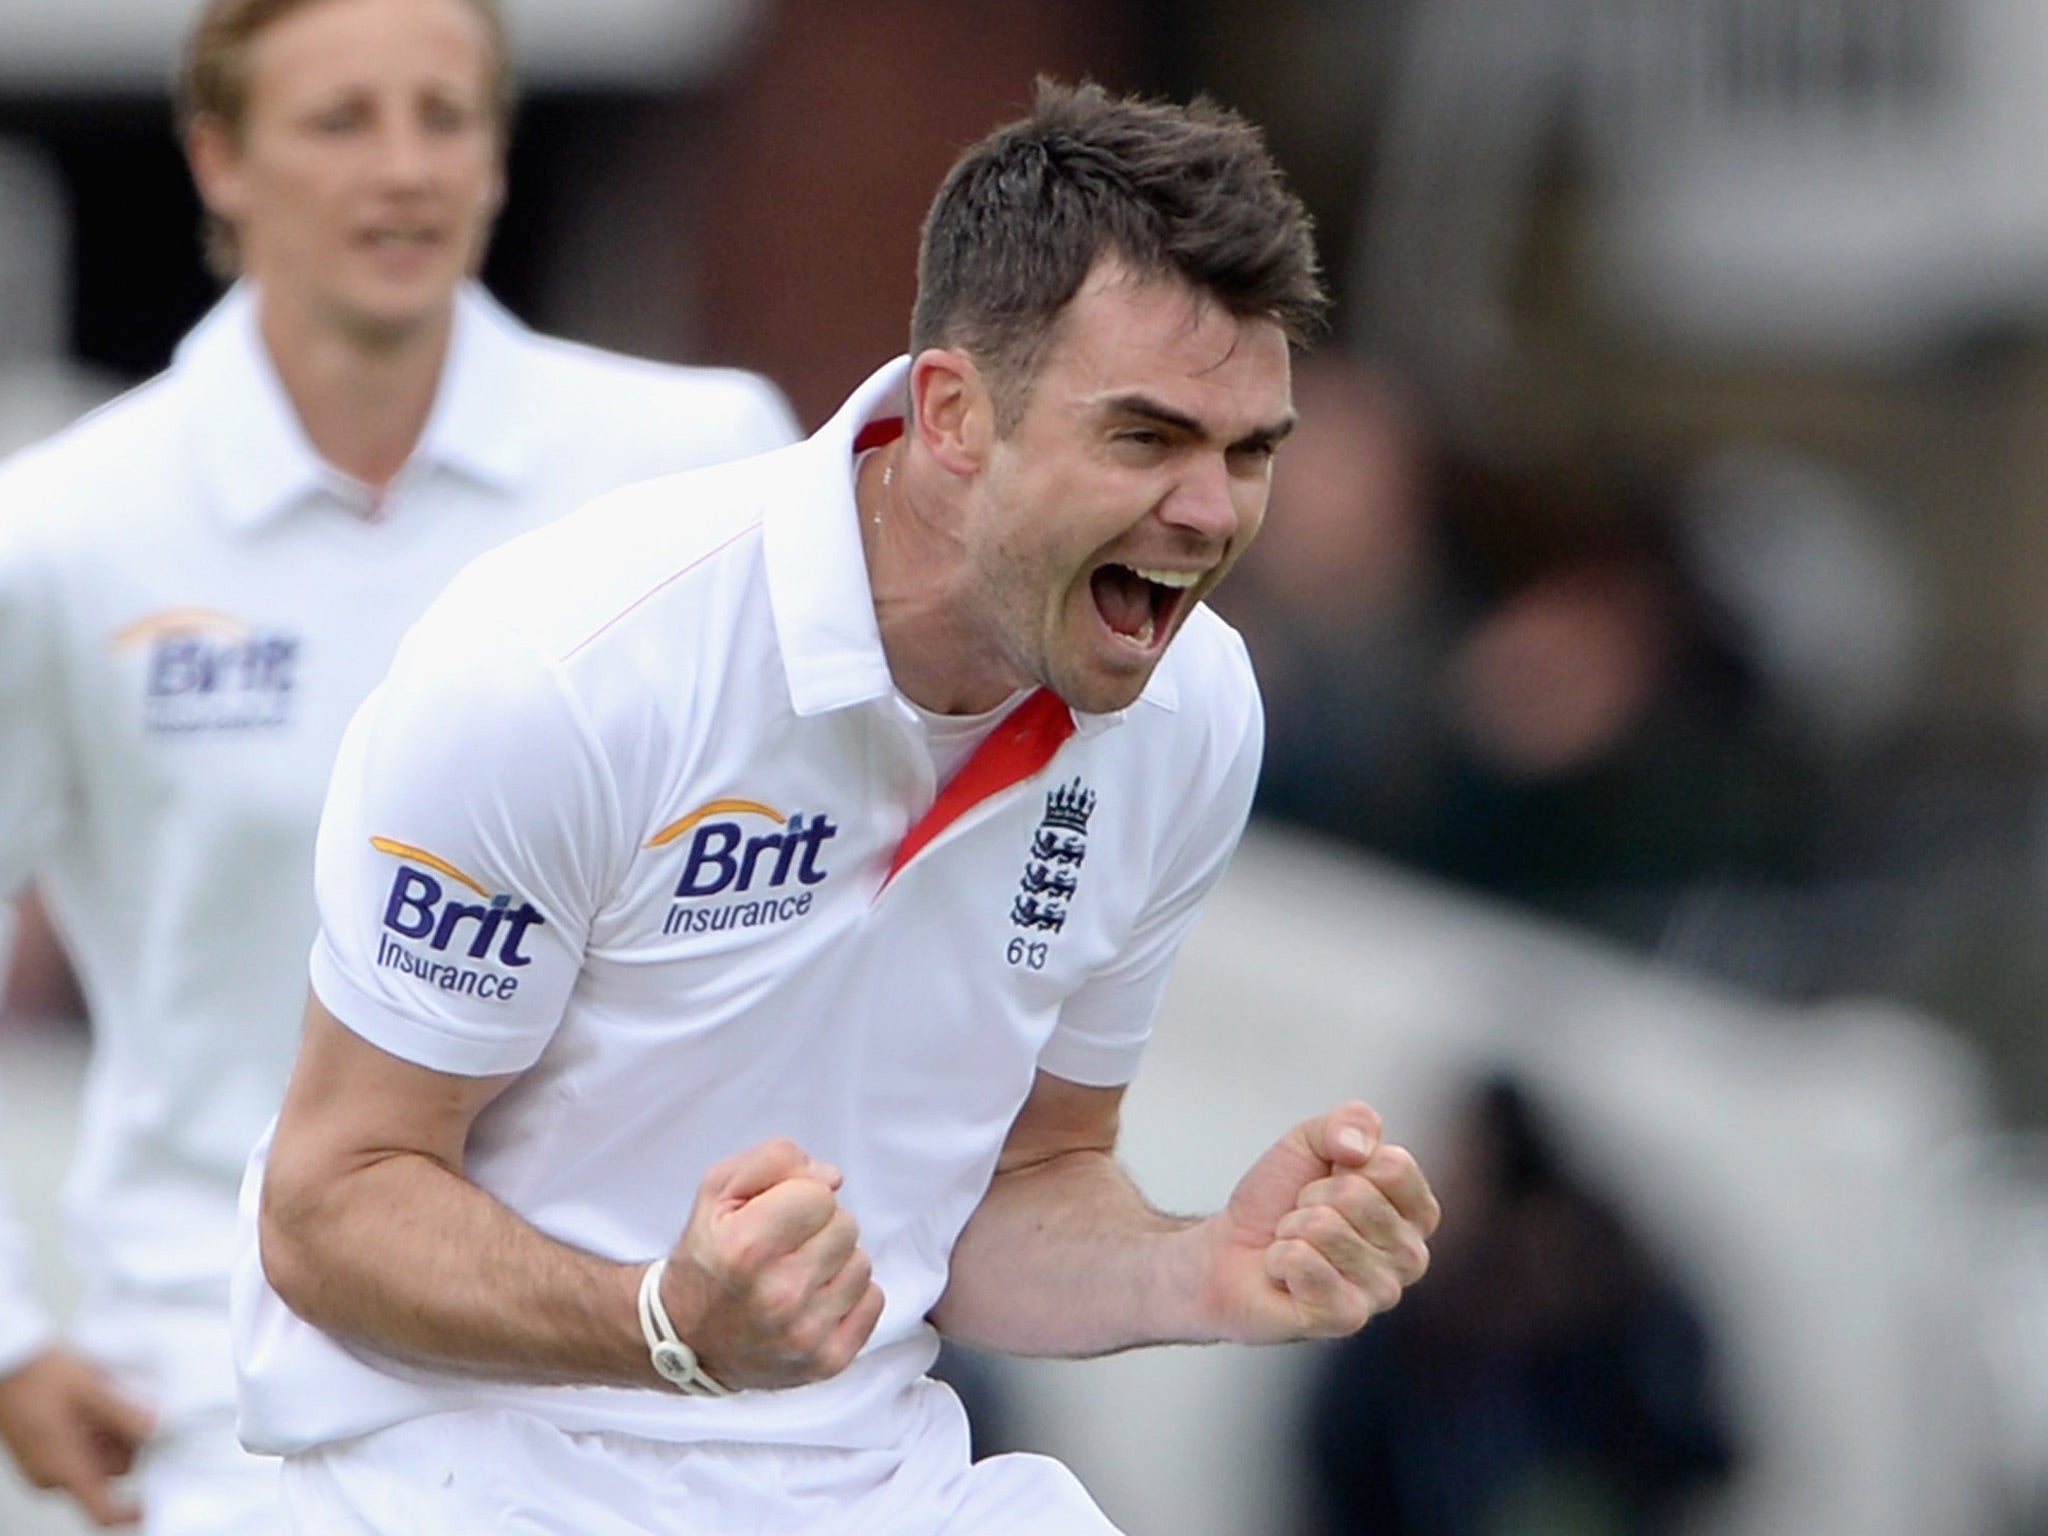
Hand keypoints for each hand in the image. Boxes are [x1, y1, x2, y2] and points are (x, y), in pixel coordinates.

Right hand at [0, 1346, 153, 1526]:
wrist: (7, 1363)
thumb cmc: (38, 1376)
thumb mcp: (89, 1389)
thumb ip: (123, 1413)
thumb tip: (154, 1429)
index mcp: (64, 1468)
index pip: (103, 1509)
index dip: (131, 1510)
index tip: (155, 1496)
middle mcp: (52, 1475)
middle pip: (108, 1474)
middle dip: (126, 1445)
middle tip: (129, 1409)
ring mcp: (46, 1464)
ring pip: (96, 1460)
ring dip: (110, 1436)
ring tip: (104, 1401)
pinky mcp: (43, 1452)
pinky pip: (78, 1451)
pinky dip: (93, 1433)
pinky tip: (91, 1405)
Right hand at [660, 1138, 884, 1390]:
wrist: (686, 1340)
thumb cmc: (708, 1259)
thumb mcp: (718, 1191)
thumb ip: (774, 1161)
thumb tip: (831, 1178)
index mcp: (746, 1248)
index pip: (821, 1194)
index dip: (800, 1196)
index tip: (776, 1215)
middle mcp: (778, 1296)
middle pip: (846, 1226)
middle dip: (819, 1228)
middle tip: (785, 1248)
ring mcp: (805, 1334)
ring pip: (862, 1264)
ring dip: (835, 1263)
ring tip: (797, 1275)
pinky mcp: (826, 1361)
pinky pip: (874, 1301)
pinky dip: (850, 1297)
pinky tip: (815, 1301)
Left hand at [1202, 1101, 1438, 1342]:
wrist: (1229, 1249)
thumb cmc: (1279, 1199)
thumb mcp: (1310, 1140)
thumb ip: (1348, 1122)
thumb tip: (1360, 1148)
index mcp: (1415, 1211)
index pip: (1394, 1166)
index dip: (1344, 1161)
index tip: (1328, 1179)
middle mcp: (1411, 1256)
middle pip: (1356, 1195)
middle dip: (1311, 1198)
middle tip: (1301, 1218)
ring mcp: (1382, 1292)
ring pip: (1325, 1228)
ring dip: (1292, 1230)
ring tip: (1294, 1245)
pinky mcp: (1347, 1318)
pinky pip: (1304, 1262)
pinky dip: (1280, 1258)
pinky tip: (1285, 1276)